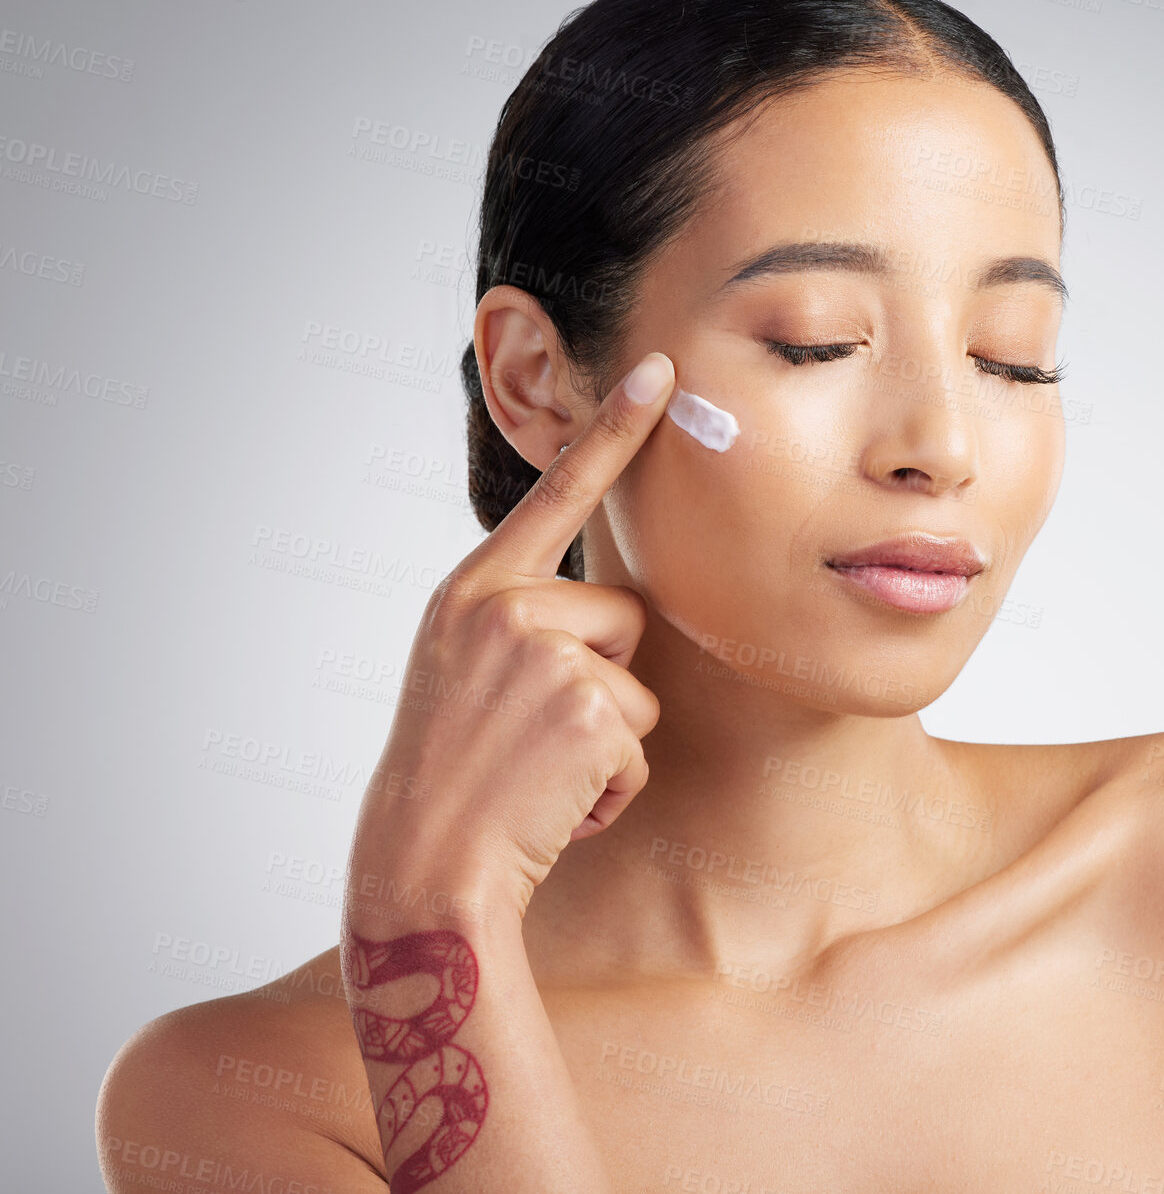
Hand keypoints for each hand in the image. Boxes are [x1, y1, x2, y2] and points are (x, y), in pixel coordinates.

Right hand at [347, 350, 676, 916]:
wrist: (420, 873)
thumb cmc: (452, 780)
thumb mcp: (463, 674)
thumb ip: (521, 624)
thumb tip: (607, 610)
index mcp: (471, 592)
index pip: (556, 495)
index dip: (613, 429)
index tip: (662, 370)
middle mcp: (503, 607)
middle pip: (623, 616)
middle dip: (602, 682)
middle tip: (531, 740)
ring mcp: (543, 652)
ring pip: (638, 682)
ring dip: (606, 741)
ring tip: (538, 774)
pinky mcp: (587, 706)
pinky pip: (640, 741)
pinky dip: (612, 786)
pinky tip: (556, 804)